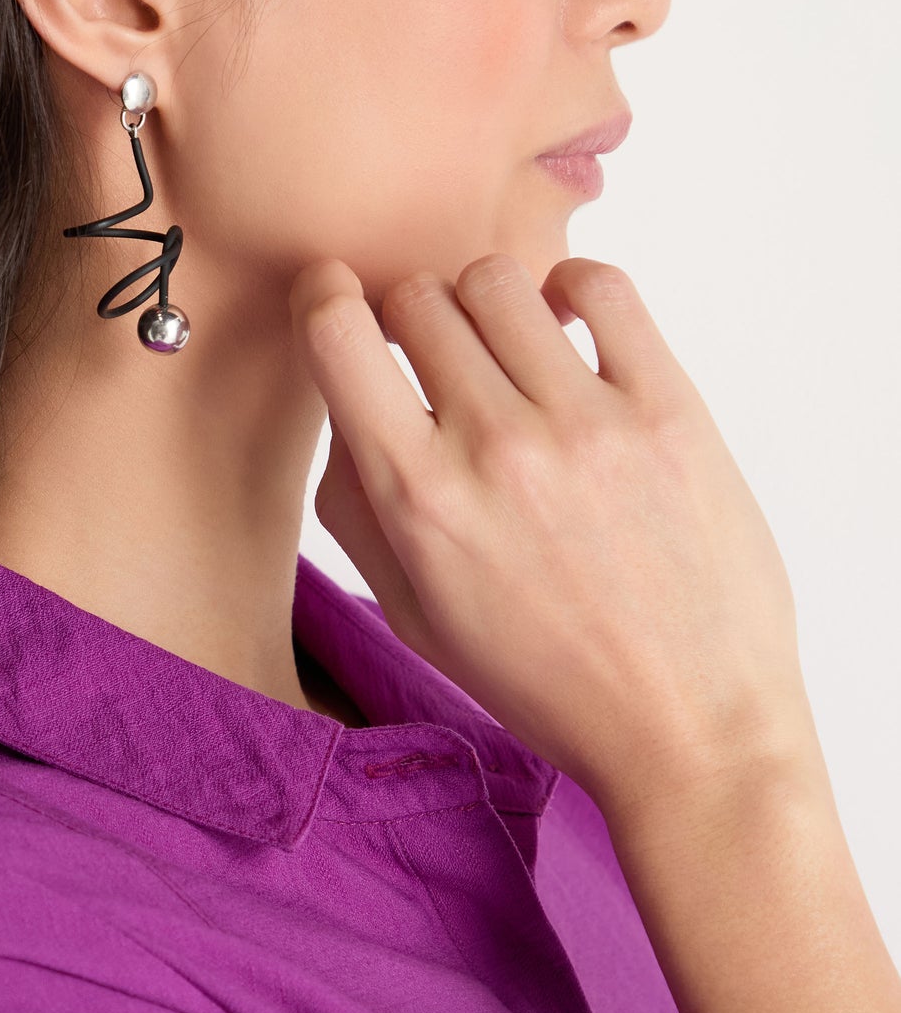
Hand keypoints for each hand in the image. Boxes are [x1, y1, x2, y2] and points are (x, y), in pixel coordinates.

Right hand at [289, 253, 816, 819]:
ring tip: (511, 357)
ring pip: (497, 281)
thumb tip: (348, 405)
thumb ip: (357, 507)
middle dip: (412, 322)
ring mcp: (586, 423)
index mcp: (419, 501)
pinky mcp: (668, 410)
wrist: (687, 731)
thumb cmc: (548, 682)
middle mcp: (495, 449)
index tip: (338, 300)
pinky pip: (601, 287)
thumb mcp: (414, 614)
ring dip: (487, 307)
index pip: (336, 333)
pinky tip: (568, 333)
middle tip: (442, 369)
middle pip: (417, 298)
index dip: (325, 298)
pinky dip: (572, 289)